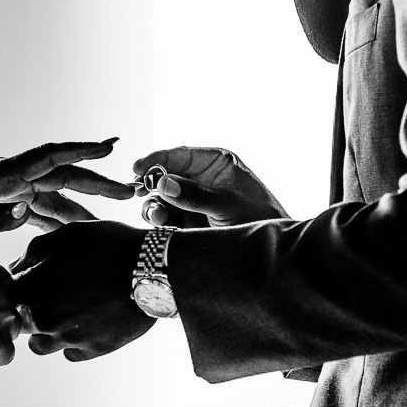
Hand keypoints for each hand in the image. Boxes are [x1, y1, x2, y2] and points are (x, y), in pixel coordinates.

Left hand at [0, 140, 135, 245]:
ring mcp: (8, 189)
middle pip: (62, 174)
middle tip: (130, 192)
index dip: (81, 151)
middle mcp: (10, 176)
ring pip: (54, 194)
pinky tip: (75, 233)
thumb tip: (26, 212)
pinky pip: (39, 209)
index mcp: (2, 172)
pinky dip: (59, 219)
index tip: (111, 147)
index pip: (49, 156)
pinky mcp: (2, 203)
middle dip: (97, 182)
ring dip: (82, 204)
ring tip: (109, 219)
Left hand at [9, 221, 153, 361]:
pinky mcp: (90, 351)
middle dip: (30, 310)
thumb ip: (33, 252)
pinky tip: (89, 321)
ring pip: (40, 345)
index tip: (33, 280)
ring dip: (48, 331)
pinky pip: (69, 352)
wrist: (153, 269)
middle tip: (55, 294)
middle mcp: (43, 319)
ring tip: (70, 311)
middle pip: (20, 324)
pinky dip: (73, 341)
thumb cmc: (109, 245)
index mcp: (31, 288)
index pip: (6, 296)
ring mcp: (66, 338)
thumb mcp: (67, 234)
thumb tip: (15, 268)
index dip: (18, 287)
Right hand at [133, 147, 288, 227]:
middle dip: (152, 185)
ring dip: (155, 206)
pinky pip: (164, 218)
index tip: (139, 168)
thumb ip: (195, 195)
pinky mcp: (185, 221)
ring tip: (159, 218)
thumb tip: (163, 184)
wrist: (267, 252)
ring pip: (160, 198)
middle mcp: (200, 179)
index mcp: (215, 163)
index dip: (157, 159)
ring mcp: (191, 201)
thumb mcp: (228, 204)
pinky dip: (159, 222)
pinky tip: (163, 227)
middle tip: (140, 192)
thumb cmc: (258, 218)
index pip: (180, 155)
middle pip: (165, 175)